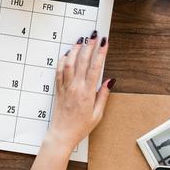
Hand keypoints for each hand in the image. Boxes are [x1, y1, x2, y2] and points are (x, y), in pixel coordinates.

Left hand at [50, 32, 112, 149]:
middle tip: (94, 35)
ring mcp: (65, 87)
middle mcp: (75, 88)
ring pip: (69, 63)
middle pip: (82, 62)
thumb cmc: (80, 127)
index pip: (95, 68)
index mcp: (87, 93)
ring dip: (75, 50)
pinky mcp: (59, 89)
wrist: (62, 134)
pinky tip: (66, 54)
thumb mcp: (97, 114)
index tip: (104, 43)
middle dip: (89, 46)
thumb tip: (110, 80)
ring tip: (81, 40)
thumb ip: (103, 95)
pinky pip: (59, 71)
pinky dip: (63, 60)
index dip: (100, 53)